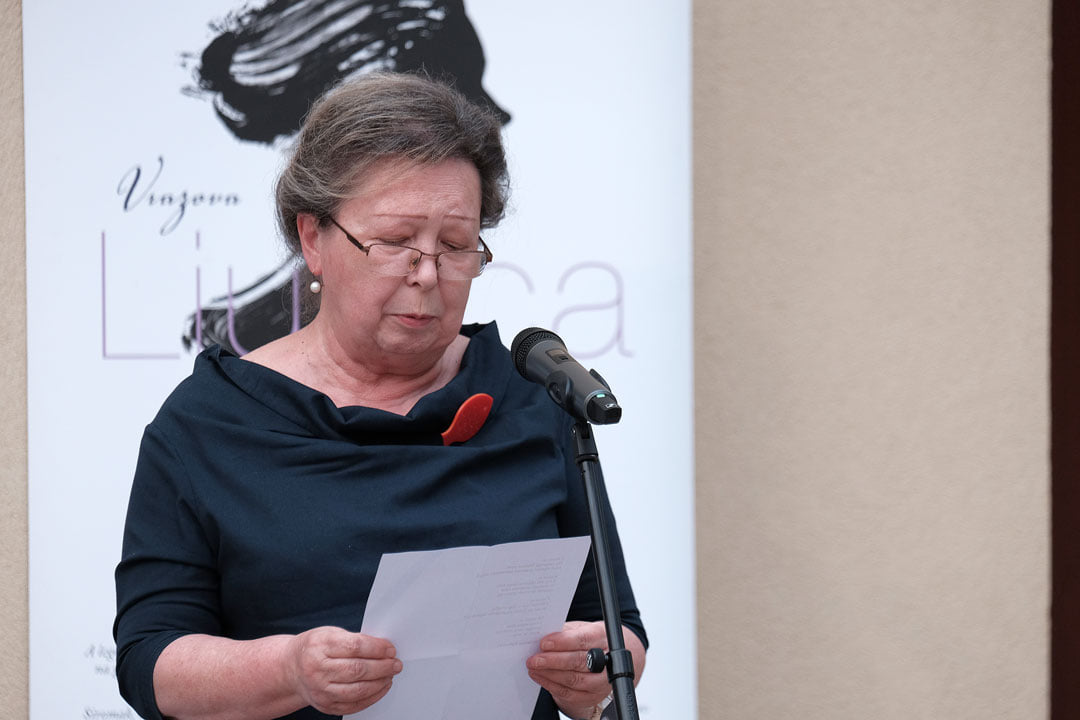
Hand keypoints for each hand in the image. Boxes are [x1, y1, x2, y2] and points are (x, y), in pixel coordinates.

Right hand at [285, 626, 401, 715]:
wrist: (292, 668)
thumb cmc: (315, 648)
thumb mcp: (330, 634)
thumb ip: (354, 640)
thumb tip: (383, 648)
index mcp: (319, 646)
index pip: (354, 647)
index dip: (377, 648)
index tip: (390, 648)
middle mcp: (317, 670)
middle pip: (357, 670)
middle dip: (382, 667)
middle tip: (395, 663)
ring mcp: (320, 690)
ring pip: (357, 690)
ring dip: (380, 683)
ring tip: (390, 675)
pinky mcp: (325, 706)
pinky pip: (354, 705)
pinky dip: (372, 697)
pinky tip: (381, 687)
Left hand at [526, 621, 643, 718]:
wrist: (604, 659)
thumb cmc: (588, 640)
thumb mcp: (580, 629)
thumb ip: (565, 631)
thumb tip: (544, 634)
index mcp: (602, 637)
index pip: (584, 639)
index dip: (563, 642)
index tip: (544, 643)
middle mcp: (607, 660)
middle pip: (580, 661)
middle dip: (554, 660)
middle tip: (535, 659)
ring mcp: (601, 681)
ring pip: (574, 679)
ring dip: (550, 674)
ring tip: (534, 667)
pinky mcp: (592, 696)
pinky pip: (570, 693)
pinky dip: (552, 685)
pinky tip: (540, 677)